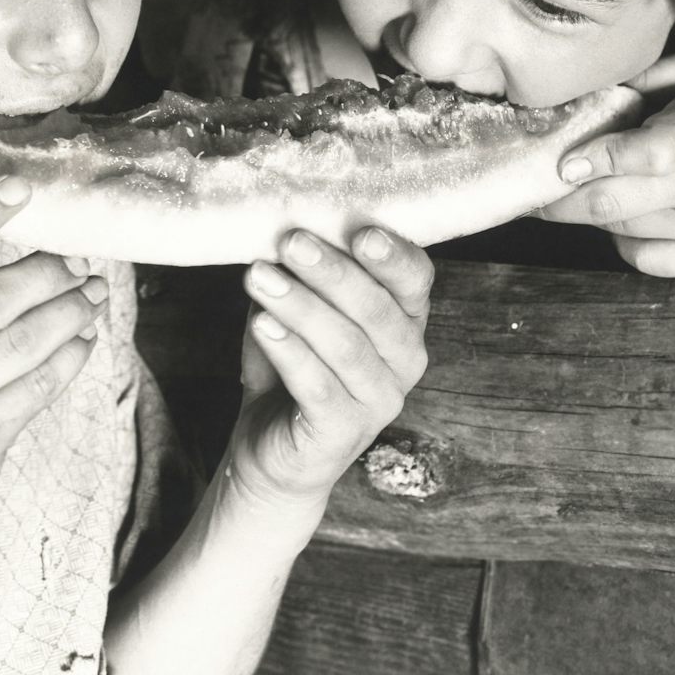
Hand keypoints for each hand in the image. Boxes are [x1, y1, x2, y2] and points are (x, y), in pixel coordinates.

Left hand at [226, 227, 432, 524]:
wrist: (269, 446)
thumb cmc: (288, 365)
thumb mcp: (295, 309)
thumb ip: (299, 274)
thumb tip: (282, 228)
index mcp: (403, 321)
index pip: (415, 280)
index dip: (393, 255)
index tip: (359, 230)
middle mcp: (405, 360)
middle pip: (377, 309)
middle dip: (332, 272)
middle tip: (291, 242)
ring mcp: (380, 401)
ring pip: (347, 346)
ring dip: (300, 306)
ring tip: (259, 277)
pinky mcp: (345, 433)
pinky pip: (320, 386)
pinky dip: (290, 352)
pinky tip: (263, 325)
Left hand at [536, 51, 674, 275]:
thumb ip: (651, 77)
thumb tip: (588, 92)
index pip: (645, 154)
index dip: (597, 159)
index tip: (563, 162)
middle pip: (613, 204)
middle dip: (559, 200)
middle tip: (533, 186)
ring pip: (622, 231)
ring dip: (591, 214)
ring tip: (580, 193)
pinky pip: (647, 261)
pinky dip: (623, 243)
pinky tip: (627, 220)